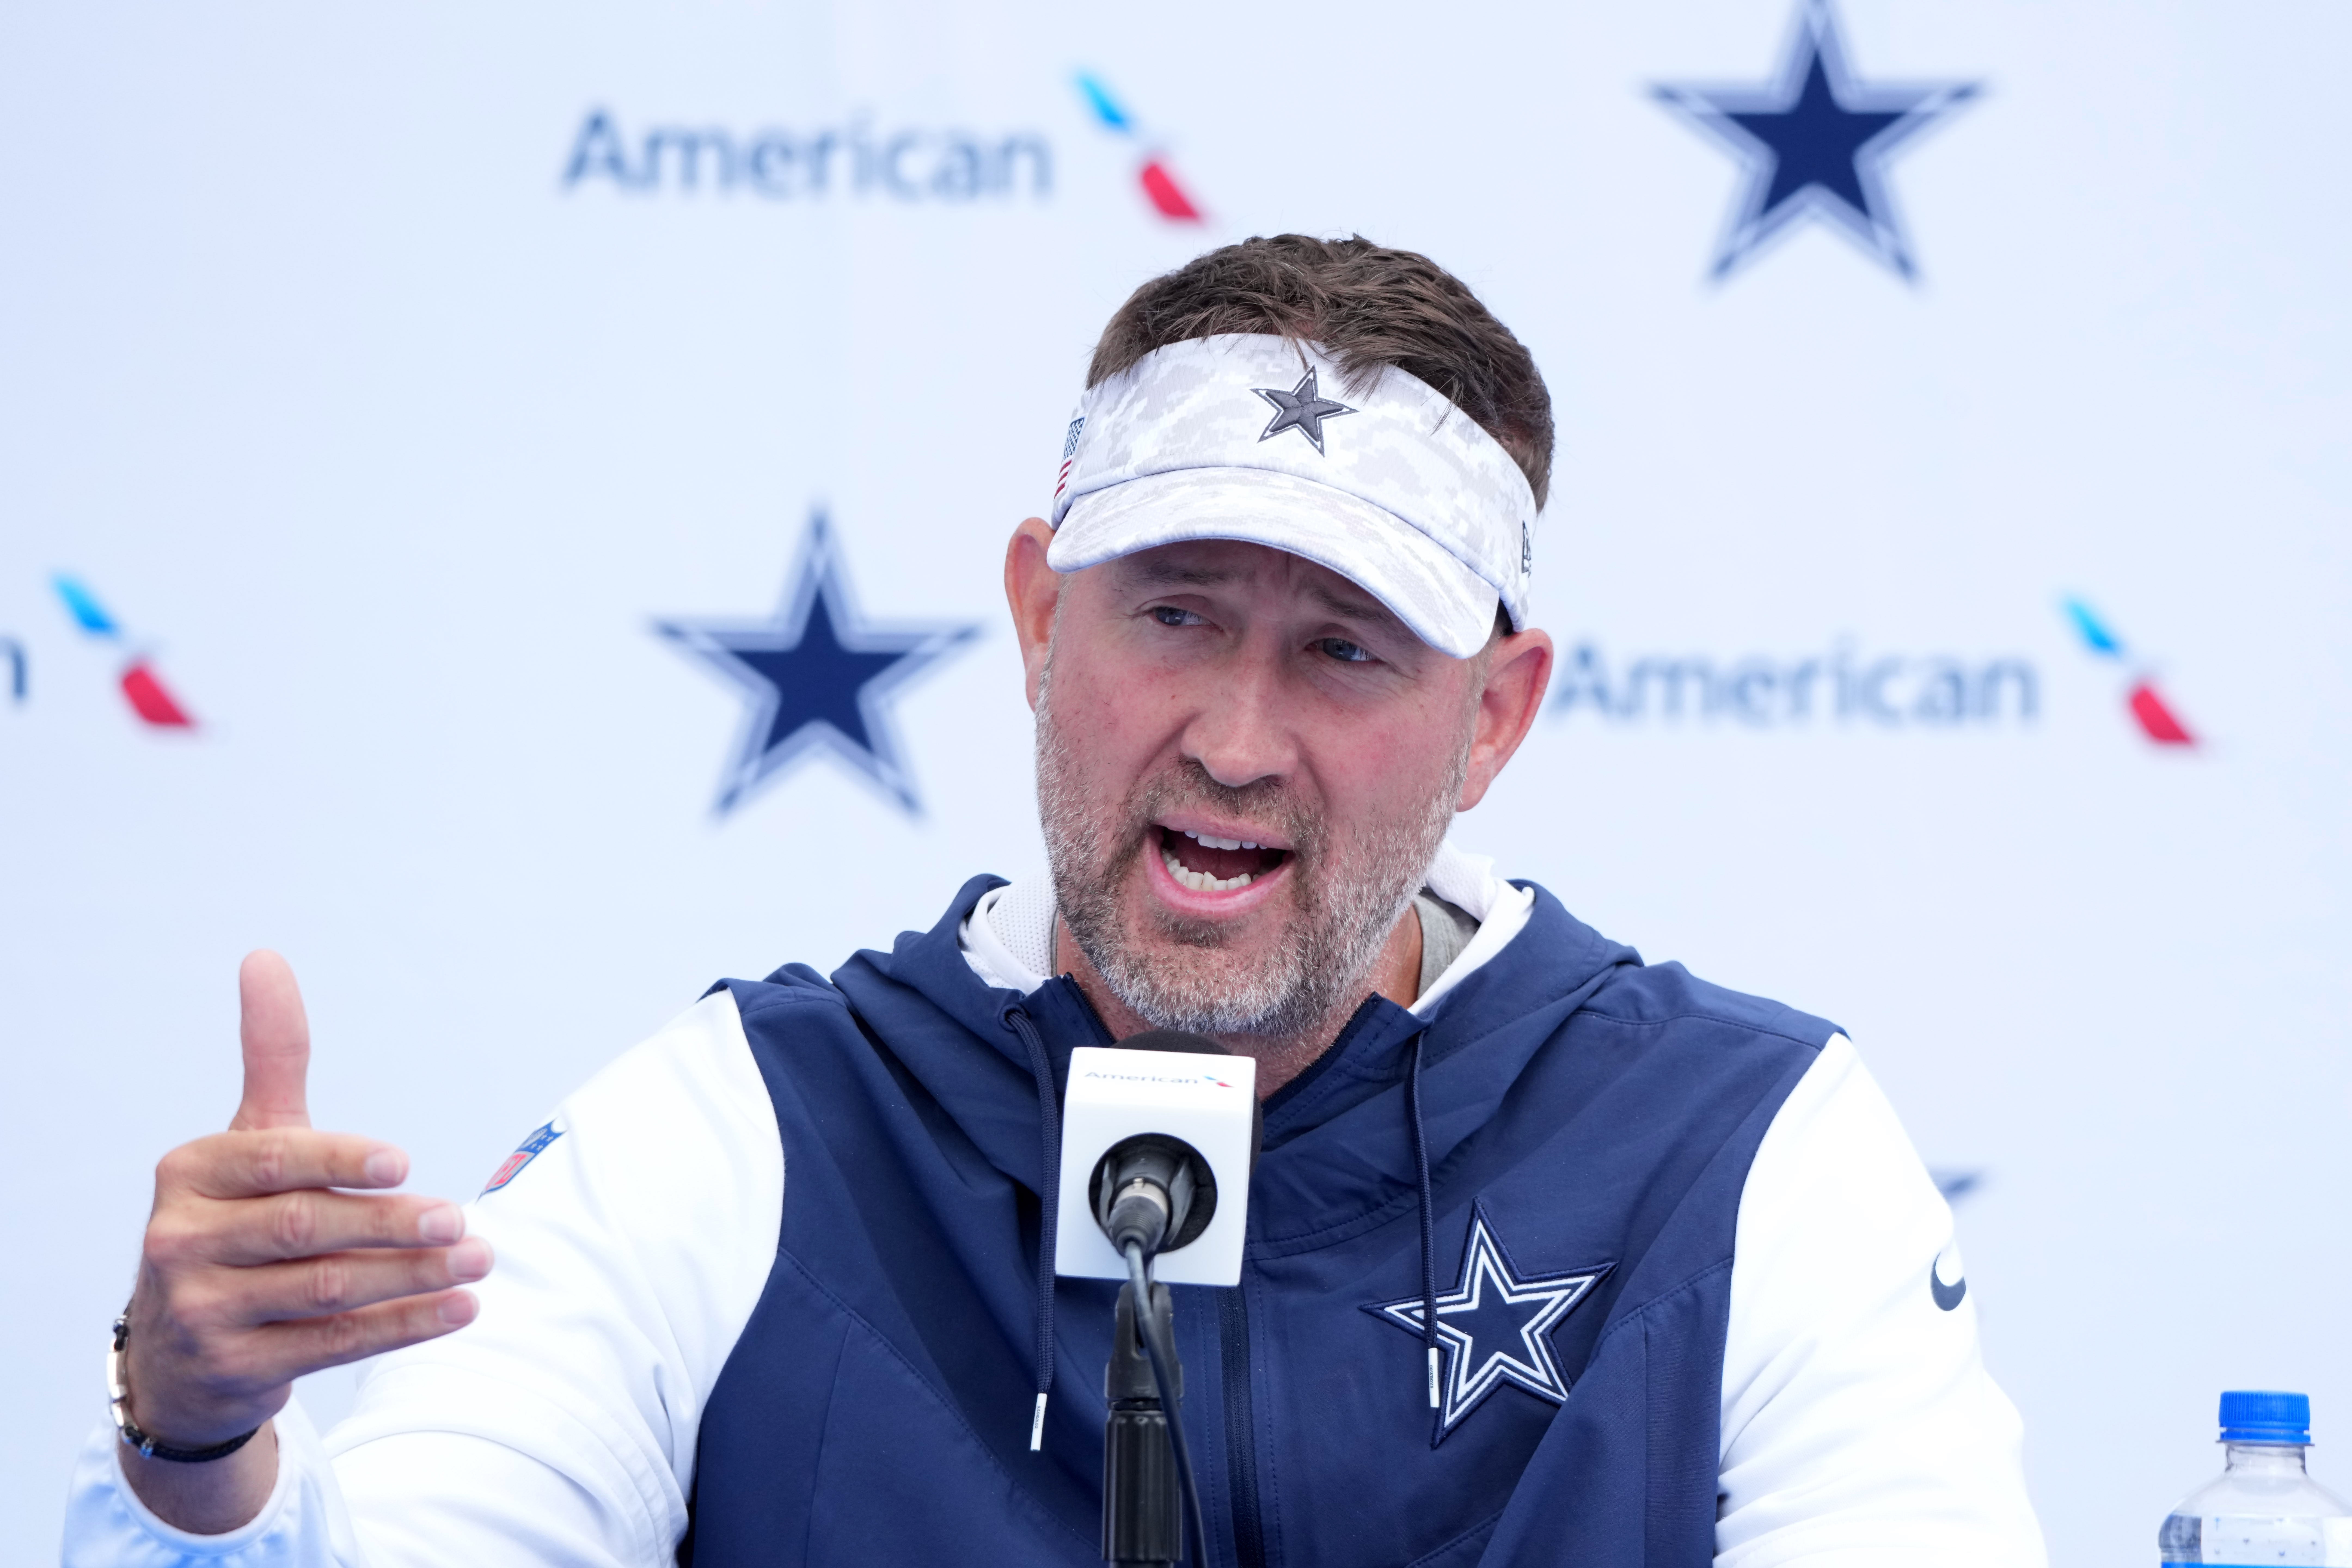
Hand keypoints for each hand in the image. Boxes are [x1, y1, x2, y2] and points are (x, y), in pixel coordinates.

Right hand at [118, 951, 491, 1530]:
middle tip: (464, 1221)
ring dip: (413, 1276)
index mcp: (188, 1175)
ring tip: (481, 1260)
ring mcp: (200, 1312)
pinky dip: (403, 1326)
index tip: (405, 1162)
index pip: (275, 1161)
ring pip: (327, 1289)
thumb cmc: (233, 1221)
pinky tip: (460, 1308)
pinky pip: (334, 1343)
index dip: (340, 1161)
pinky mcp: (233, 1369)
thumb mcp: (248, 1141)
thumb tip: (265, 957)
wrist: (180, 1353)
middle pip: (304, 1228)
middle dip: (391, 1225)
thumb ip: (270, 1057)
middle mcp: (180, 1241)